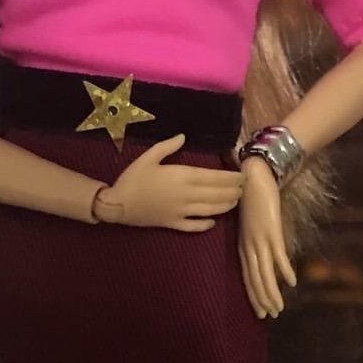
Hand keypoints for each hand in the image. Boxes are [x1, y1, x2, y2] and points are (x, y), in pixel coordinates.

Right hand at [94, 133, 244, 230]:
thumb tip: (183, 136)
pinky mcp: (174, 224)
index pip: (213, 177)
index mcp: (182, 176)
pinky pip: (194, 226)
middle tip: (244, 188)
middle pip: (216, 194)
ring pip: (210, 210)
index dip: (230, 178)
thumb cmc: (133, 178)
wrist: (118, 204)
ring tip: (235, 201)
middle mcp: (186, 195)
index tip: (242, 175)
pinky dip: (206, 225)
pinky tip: (213, 222)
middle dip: (232, 191)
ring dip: (225, 206)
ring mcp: (181, 211)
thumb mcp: (148, 156)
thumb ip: (167, 146)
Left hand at [237, 157, 296, 318]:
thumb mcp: (248, 224)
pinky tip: (291, 282)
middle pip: (255, 278)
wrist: (254, 176)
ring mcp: (260, 239)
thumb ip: (252, 240)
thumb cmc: (250, 199)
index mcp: (242, 244)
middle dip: (261, 298)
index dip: (253, 294)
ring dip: (271, 292)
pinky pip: (278, 254)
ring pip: (264, 272)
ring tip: (278, 308)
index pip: (247, 275)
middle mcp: (249, 245)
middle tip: (268, 316)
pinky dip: (284, 269)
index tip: (259, 311)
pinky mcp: (271, 230)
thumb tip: (260, 256)